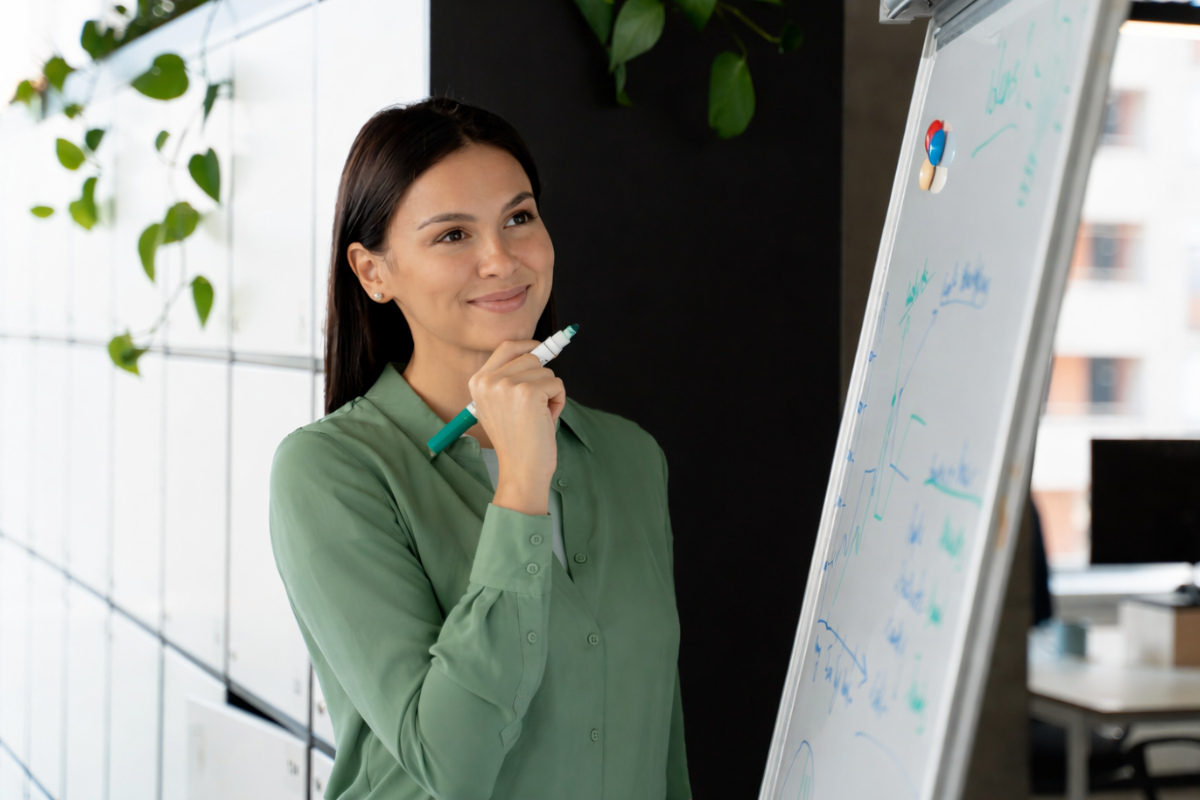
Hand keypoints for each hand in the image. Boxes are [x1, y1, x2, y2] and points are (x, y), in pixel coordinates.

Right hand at [468, 340, 565, 515]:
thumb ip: (512, 378)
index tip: (542, 351)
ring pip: (546, 371)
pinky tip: (546, 419)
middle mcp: (489, 380)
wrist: (522, 469)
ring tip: (538, 416)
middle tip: (537, 405)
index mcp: (478, 382)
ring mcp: (507, 384)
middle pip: (530, 356)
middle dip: (542, 378)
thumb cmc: (518, 440)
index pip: (507, 347)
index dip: (529, 347)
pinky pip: (557, 384)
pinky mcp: (528, 392)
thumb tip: (542, 350)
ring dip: (550, 392)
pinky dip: (559, 401)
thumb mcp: (502, 404)